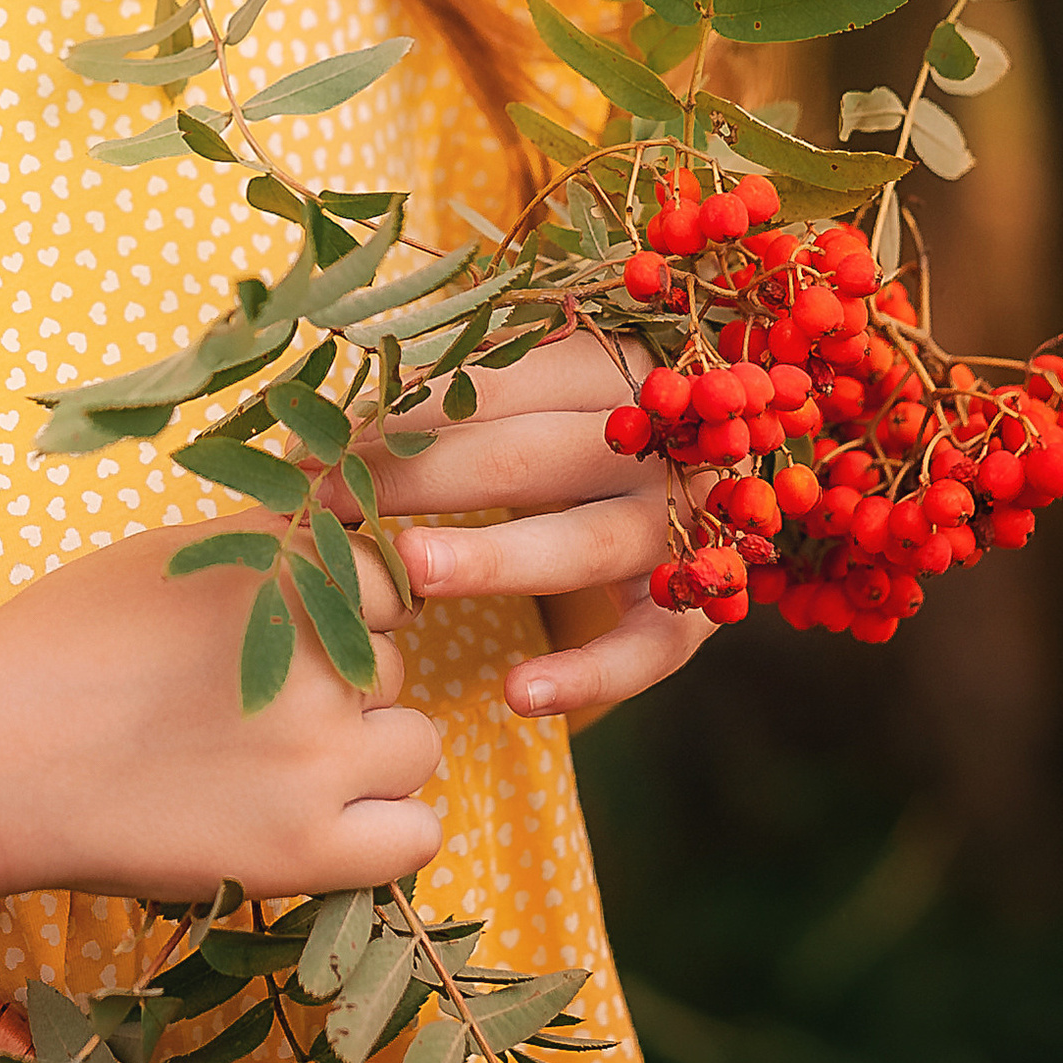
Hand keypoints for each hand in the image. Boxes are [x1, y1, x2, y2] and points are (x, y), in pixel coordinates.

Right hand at [0, 526, 441, 904]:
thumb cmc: (62, 643)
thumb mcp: (174, 555)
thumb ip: (271, 547)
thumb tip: (345, 536)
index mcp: (290, 571)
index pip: (384, 586)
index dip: (339, 615)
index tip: (280, 641)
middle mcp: (320, 656)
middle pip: (393, 669)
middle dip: (343, 689)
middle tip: (253, 714)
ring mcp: (318, 757)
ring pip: (415, 747)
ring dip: (364, 758)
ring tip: (272, 770)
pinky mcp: (303, 850)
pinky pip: (416, 838)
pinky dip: (383, 833)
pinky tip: (319, 824)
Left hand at [351, 332, 711, 725]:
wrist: (746, 479)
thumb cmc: (603, 427)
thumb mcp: (552, 390)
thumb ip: (458, 395)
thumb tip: (320, 416)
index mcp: (618, 366)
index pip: (504, 378)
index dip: (407, 407)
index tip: (316, 440)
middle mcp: (661, 441)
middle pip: (533, 457)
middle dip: (421, 478)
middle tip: (326, 503)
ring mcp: (688, 527)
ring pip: (589, 546)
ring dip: (497, 559)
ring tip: (412, 570)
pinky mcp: (704, 610)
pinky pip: (650, 648)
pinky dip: (589, 676)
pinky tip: (517, 696)